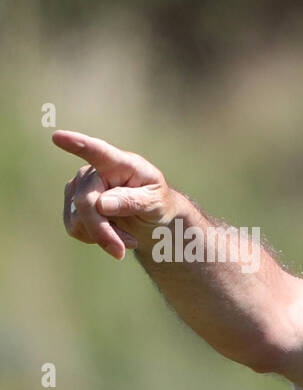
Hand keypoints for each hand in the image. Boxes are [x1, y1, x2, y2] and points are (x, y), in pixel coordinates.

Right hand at [54, 131, 181, 260]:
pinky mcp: (71, 203)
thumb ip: (133, 201)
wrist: (150, 217)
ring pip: (77, 218)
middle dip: (102, 231)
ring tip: (126, 238)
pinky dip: (93, 237)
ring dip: (102, 236)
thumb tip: (101, 203)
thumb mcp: (156, 203)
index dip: (78, 145)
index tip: (58, 137)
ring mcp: (79, 185)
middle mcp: (94, 171)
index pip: (98, 152)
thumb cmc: (158, 203)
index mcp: (121, 163)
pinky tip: (110, 234)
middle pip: (86, 202)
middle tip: (121, 251)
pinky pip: (74, 227)